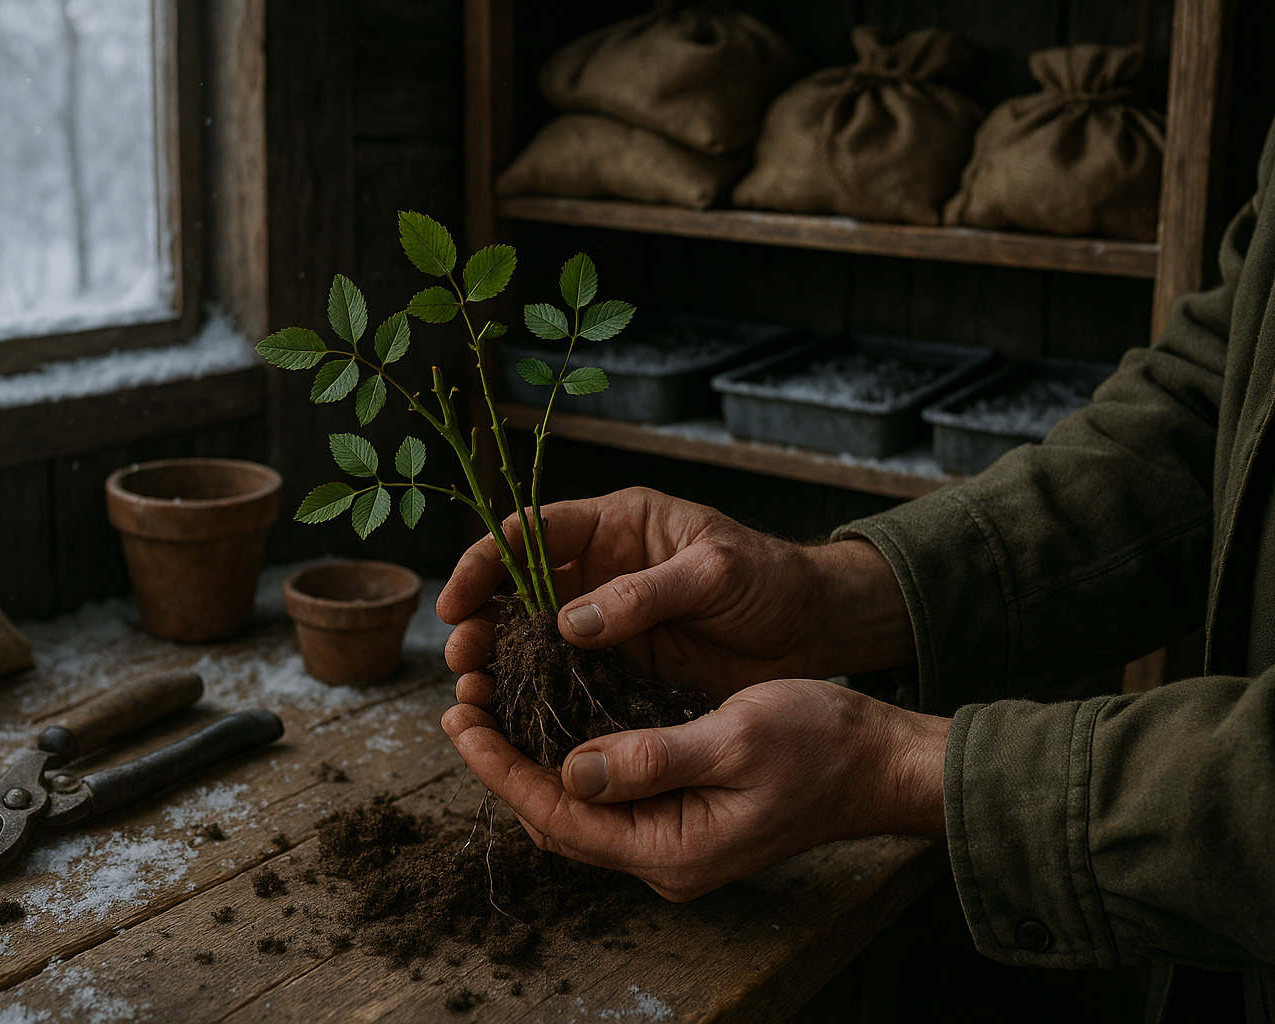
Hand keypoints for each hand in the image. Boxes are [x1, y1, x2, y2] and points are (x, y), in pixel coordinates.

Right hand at [438, 487, 912, 700]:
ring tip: (473, 698)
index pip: (529, 533)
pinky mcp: (622, 668)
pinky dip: (536, 698)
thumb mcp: (715, 572)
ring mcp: (608, 623)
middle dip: (480, 623)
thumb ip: (645, 593)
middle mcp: (599, 571)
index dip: (484, 563)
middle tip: (462, 663)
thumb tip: (569, 622)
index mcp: (615, 526)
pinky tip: (513, 722)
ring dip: (498, 666)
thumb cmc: (772, 579)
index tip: (458, 603)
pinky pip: (565, 681)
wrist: (816, 629)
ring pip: (531, 641)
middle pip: (515, 591)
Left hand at [442, 678, 948, 900]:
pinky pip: (607, 798)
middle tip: (462, 705)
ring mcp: (672, 843)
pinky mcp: (682, 819)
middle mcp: (663, 858)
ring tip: (491, 708)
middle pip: (557, 818)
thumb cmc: (821, 744)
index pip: (559, 815)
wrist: (881, 764)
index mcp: (671, 849)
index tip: (460, 721)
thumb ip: (650, 758)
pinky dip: (570, 761)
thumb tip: (571, 768)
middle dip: (504, 763)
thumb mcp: (733, 738)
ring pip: (577, 809)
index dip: (501, 768)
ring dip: (531, 761)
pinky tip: (551, 723)